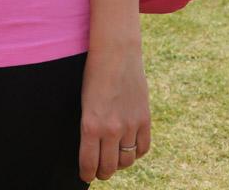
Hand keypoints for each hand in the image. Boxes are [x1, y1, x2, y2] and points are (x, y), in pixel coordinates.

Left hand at [79, 45, 150, 181]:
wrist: (116, 53)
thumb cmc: (92, 74)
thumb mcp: (83, 101)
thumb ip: (89, 124)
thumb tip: (91, 145)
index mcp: (90, 124)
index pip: (88, 162)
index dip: (86, 173)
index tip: (84, 176)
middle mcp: (111, 129)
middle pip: (108, 166)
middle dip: (101, 172)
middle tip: (98, 172)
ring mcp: (130, 125)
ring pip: (126, 160)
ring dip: (119, 165)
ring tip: (113, 162)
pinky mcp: (144, 120)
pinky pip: (143, 148)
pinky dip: (135, 154)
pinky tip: (129, 150)